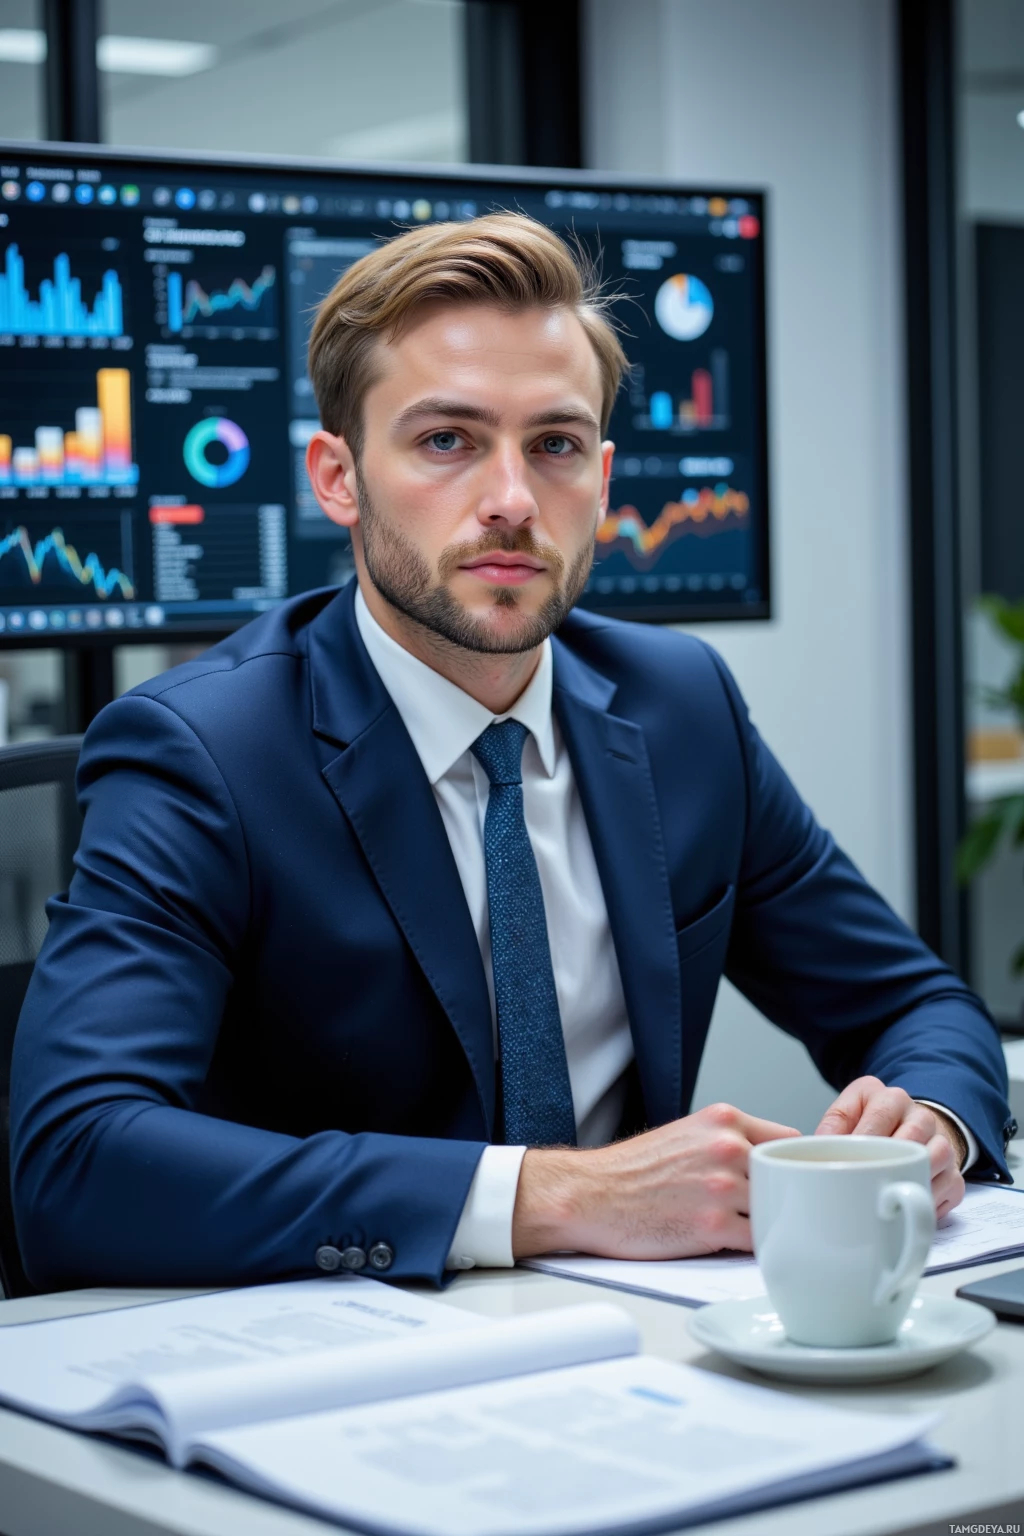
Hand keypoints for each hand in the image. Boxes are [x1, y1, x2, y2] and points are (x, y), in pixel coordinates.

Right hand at [511, 1103, 800, 1259]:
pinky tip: (744, 1248)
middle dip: (784, 1198)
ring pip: (776, 1210)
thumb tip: (771, 1164)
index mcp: (723, 1120)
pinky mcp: (712, 1226)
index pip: (787, 1141)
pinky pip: (758, 1241)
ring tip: (762, 1234)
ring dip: (770, 1225)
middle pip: (788, 1178)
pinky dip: (756, 1248)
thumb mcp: (686, 1134)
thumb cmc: (632, 1170)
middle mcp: (727, 1147)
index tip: (794, 1182)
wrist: (590, 1194)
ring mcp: (722, 1187)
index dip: (793, 1166)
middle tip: (782, 1213)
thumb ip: (728, 1141)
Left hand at [815, 1076, 965, 1219]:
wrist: (909, 1129)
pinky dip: (931, 1199)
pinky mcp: (955, 1172)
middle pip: (913, 1136)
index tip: (849, 1160)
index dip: (865, 1138)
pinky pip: (950, 1186)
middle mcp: (920, 1116)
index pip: (881, 1112)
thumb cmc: (872, 1125)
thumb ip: (832, 1124)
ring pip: (937, 1158)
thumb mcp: (848, 1111)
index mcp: (890, 1097)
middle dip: (889, 1160)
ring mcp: (942, 1143)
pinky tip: (910, 1207)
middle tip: (867, 1182)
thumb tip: (814, 1142)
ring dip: (913, 1178)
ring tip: (890, 1196)